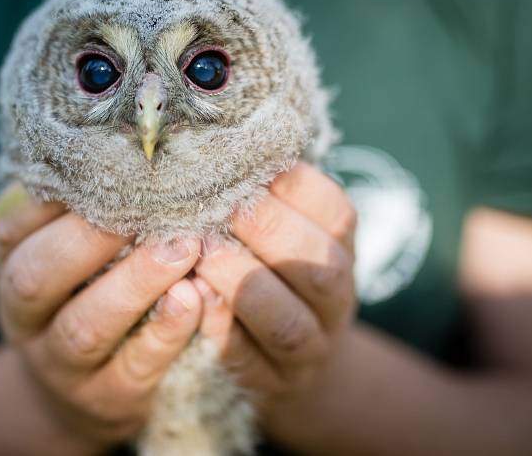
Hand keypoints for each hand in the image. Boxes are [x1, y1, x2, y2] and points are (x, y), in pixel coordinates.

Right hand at [0, 185, 202, 450]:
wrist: (79, 392)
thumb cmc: (82, 296)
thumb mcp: (65, 256)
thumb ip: (78, 211)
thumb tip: (118, 142)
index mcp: (11, 268)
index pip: (12, 228)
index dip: (53, 199)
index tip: (108, 163)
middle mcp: (25, 318)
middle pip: (37, 277)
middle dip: (90, 238)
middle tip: (152, 204)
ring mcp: (61, 365)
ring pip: (85, 327)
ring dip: (135, 284)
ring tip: (183, 248)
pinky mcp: (107, 399)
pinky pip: (133, 369)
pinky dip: (166, 333)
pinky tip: (198, 299)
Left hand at [193, 163, 357, 446]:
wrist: (295, 366)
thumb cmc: (275, 275)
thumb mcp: (286, 233)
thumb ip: (265, 199)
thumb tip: (214, 146)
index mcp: (340, 249)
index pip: (335, 211)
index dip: (291, 186)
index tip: (244, 165)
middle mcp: (335, 300)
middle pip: (317, 265)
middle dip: (265, 230)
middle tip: (213, 207)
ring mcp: (310, 349)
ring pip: (287, 322)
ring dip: (240, 284)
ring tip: (197, 254)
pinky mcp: (274, 386)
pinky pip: (250, 363)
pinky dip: (221, 333)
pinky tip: (191, 301)